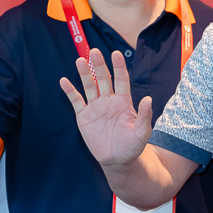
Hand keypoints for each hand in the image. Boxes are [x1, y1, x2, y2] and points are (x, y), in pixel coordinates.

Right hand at [59, 50, 152, 168]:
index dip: (119, 67)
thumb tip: (148, 99)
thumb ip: (144, 116)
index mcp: (123, 102)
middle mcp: (109, 101)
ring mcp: (95, 107)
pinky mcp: (84, 116)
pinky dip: (70, 91)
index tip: (116, 53)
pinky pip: (76, 101)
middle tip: (94, 51)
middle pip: (103, 79)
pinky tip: (64, 81)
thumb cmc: (132, 146)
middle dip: (99, 65)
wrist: (116, 160)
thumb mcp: (141, 133)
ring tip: (80, 60)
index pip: (121, 80)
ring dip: (84, 74)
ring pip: (89, 86)